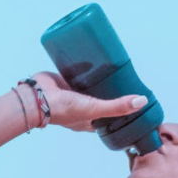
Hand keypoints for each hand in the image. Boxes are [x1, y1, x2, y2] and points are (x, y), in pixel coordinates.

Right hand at [21, 70, 146, 132]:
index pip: (109, 116)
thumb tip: (141, 102)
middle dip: (112, 91)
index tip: (133, 101)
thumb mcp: (95, 109)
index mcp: (89, 120)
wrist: (36, 98)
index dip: (120, 110)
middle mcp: (82, 107)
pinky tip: (95, 57)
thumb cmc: (63, 110)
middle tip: (127, 79)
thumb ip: (117, 106)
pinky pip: (79, 72)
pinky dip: (86, 66)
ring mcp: (73, 93)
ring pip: (91, 85)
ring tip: (114, 66)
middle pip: (102, 98)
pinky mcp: (65, 79)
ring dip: (99, 77)